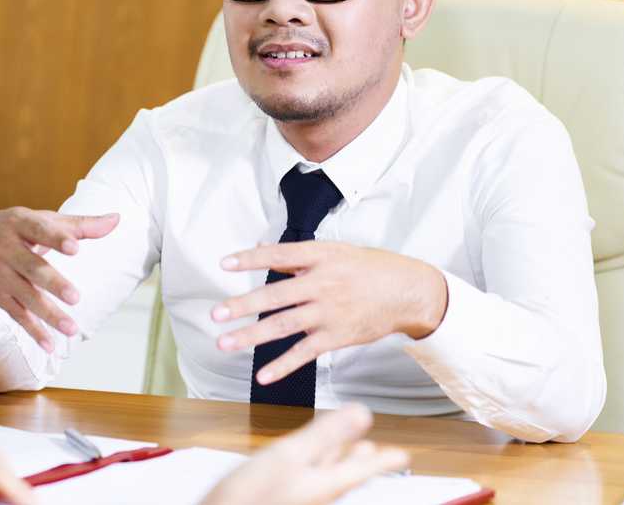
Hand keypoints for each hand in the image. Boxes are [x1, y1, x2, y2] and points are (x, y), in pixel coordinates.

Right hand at [0, 207, 118, 350]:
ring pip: (26, 297)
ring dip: (49, 315)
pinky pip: (17, 316)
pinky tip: (51, 346)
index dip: (56, 238)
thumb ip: (80, 224)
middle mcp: (7, 249)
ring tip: (72, 329)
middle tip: (75, 297)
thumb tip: (117, 220)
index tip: (75, 247)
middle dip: (53, 283)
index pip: (39, 230)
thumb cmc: (14, 229)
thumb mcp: (40, 219)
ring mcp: (0, 275)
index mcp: (21, 224)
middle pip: (32, 268)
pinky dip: (34, 331)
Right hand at [200, 403, 407, 504]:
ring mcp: (298, 497)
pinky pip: (306, 477)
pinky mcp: (280, 497)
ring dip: (339, 458)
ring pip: (326, 474)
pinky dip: (314, 462)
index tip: (403, 455)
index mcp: (326, 484)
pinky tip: (304, 459)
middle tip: (377, 451)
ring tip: (351, 450)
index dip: (385, 460)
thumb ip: (327, 434)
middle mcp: (316, 494)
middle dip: (362, 460)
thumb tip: (364, 413)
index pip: (364, 470)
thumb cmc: (250, 497)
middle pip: (347, 473)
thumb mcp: (291, 456)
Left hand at [212, 242, 447, 385]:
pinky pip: (305, 353)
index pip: (280, 255)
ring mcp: (329, 312)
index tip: (225, 263)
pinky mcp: (337, 336)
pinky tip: (263, 375)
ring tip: (225, 343)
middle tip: (216, 314)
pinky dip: (283, 365)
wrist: (407, 292)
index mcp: (321, 257)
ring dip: (252, 336)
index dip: (252, 258)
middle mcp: (323, 283)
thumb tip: (264, 248)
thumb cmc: (371, 269)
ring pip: (284, 325)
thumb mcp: (336, 252)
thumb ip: (299, 256)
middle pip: (276, 295)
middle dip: (243, 305)